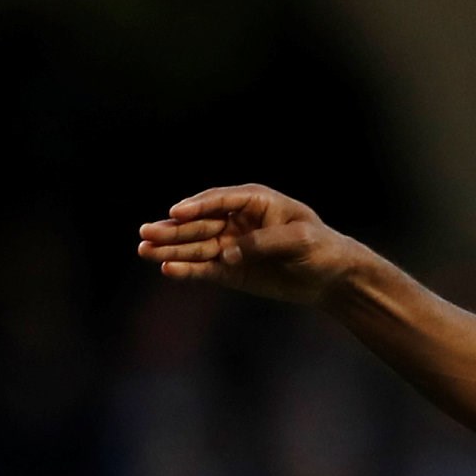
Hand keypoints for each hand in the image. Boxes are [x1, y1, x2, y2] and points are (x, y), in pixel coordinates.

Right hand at [136, 186, 369, 306]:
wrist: (332, 276)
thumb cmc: (321, 248)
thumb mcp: (299, 240)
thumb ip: (263, 243)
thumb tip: (228, 253)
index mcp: (254, 201)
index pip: (219, 200)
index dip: (197, 206)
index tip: (176, 211)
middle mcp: (237, 220)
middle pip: (199, 223)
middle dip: (173, 229)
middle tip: (145, 234)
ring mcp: (231, 245)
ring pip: (195, 246)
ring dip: (170, 248)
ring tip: (144, 250)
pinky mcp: (231, 270)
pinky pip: (205, 268)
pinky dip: (187, 270)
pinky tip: (167, 269)